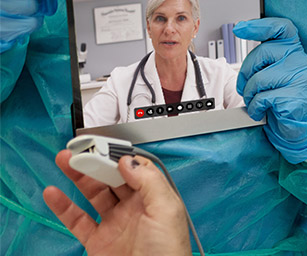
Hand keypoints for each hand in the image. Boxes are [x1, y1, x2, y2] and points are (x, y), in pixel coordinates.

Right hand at [43, 150, 189, 255]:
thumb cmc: (168, 252)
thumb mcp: (167, 209)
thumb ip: (149, 181)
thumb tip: (128, 161)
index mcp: (154, 197)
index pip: (135, 168)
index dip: (118, 155)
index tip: (102, 145)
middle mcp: (134, 208)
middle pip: (111, 178)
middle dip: (95, 162)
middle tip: (79, 150)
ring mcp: (115, 223)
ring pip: (93, 194)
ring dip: (78, 177)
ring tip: (65, 161)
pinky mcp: (98, 241)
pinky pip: (77, 220)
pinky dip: (63, 207)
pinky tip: (54, 193)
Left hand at [234, 17, 306, 163]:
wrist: (305, 125)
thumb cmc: (286, 95)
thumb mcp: (278, 71)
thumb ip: (266, 56)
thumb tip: (242, 33)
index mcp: (294, 50)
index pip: (280, 28)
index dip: (259, 26)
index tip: (240, 29)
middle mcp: (300, 60)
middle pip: (261, 53)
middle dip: (245, 72)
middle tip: (245, 87)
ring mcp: (300, 77)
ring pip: (259, 78)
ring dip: (250, 94)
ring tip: (255, 102)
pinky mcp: (294, 96)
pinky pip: (262, 98)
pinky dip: (255, 107)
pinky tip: (260, 111)